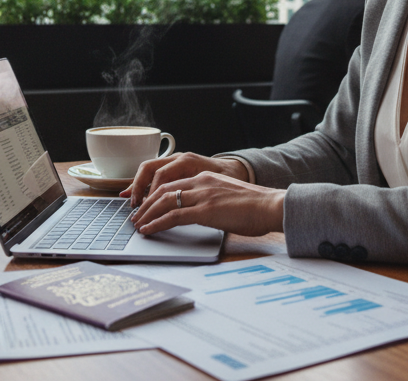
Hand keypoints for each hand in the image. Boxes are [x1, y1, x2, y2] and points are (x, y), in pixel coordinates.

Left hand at [128, 170, 284, 237]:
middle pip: (162, 190)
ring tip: (138, 225)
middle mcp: (201, 181)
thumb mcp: (227, 196)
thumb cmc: (256, 206)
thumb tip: (200, 213)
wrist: (271, 205)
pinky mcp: (205, 210)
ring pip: (163, 202)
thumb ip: (211, 199)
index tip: (145, 205)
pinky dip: (156, 223)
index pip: (171, 183)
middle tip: (135, 217)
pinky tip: (149, 230)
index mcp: (206, 177)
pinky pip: (172, 216)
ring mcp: (202, 195)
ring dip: (147, 214)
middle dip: (145, 204)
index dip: (154, 195)